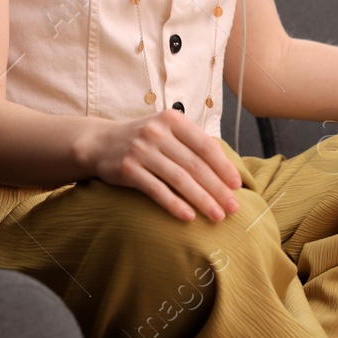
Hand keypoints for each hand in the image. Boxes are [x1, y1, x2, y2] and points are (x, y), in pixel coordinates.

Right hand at [78, 108, 243, 221]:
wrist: (100, 143)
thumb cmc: (144, 141)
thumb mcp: (167, 131)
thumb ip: (192, 143)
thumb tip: (227, 168)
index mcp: (172, 120)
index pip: (205, 145)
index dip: (223, 167)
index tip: (237, 186)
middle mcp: (157, 132)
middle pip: (195, 164)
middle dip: (217, 188)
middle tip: (234, 208)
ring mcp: (140, 150)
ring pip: (178, 179)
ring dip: (201, 199)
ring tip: (217, 216)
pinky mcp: (127, 169)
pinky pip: (156, 190)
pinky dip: (174, 204)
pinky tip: (189, 217)